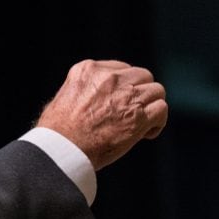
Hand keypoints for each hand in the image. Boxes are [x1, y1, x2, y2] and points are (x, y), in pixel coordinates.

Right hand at [36, 59, 167, 169]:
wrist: (61, 148)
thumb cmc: (57, 131)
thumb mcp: (63, 97)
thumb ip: (83, 91)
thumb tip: (93, 99)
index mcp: (88, 70)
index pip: (121, 69)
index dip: (124, 87)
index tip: (119, 102)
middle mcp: (109, 77)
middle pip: (142, 75)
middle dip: (141, 93)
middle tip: (133, 112)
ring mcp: (126, 95)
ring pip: (156, 90)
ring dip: (151, 106)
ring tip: (141, 124)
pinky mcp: (139, 115)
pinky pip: (161, 109)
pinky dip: (157, 122)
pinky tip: (146, 133)